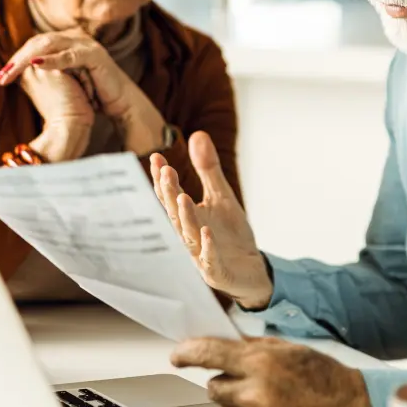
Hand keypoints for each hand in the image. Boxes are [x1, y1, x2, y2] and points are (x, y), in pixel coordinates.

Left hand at [0, 28, 166, 154]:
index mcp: (66, 42)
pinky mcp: (94, 54)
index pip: (34, 45)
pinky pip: (69, 55)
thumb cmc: (92, 94)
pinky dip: (52, 59)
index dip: (15, 60)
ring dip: (27, 58)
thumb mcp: (64, 81)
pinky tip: (36, 64)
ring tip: (12, 71)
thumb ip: (45, 73)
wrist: (119, 104)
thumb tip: (18, 75)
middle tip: (1, 77)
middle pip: (37, 42)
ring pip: (49, 44)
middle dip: (17, 60)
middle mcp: (74, 38)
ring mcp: (85, 44)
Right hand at [151, 132, 272, 308]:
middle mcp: (189, 236)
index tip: (156, 158)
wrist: (251, 270)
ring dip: (185, 217)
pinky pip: (210, 259)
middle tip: (165, 171)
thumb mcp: (222, 196)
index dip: (162, 179)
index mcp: (189, 217)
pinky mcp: (216, 272)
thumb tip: (198, 134)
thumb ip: (208, 169)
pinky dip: (208, 247)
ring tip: (182, 197)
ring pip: (188, 236)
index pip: (170, 196)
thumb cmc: (231, 234)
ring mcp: (201, 256)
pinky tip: (207, 232)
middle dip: (169, 194)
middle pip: (175, 214)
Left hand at [171, 337, 377, 406]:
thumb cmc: (321, 377)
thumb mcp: (286, 348)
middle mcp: (257, 394)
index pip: (209, 354)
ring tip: (269, 403)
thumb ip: (249, 347)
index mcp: (262, 363)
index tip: (177, 356)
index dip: (188, 353)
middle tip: (253, 383)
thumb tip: (215, 344)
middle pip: (212, 387)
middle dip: (226, 383)